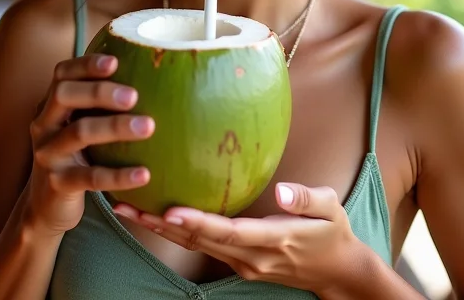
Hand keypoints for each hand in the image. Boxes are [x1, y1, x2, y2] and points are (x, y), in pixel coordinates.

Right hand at [22, 53, 154, 235]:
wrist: (47, 207)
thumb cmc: (75, 158)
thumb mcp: (78, 127)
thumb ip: (97, 106)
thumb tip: (149, 75)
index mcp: (50, 107)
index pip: (61, 75)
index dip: (86, 64)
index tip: (116, 61)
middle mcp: (44, 126)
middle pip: (64, 95)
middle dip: (99, 91)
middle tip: (134, 96)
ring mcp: (48, 155)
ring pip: (79, 132)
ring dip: (115, 127)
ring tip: (148, 126)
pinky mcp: (58, 184)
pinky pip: (90, 177)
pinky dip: (119, 175)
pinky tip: (144, 175)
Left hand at [113, 182, 373, 293]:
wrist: (337, 272)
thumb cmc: (333, 232)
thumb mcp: (331, 208)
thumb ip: (306, 198)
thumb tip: (281, 192)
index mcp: (274, 240)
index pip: (229, 232)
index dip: (198, 223)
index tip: (169, 210)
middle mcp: (251, 257)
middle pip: (199, 241)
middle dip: (160, 224)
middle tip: (126, 204)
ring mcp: (242, 264)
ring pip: (195, 246)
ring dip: (160, 229)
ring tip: (127, 208)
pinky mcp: (238, 263)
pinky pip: (202, 247)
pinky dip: (176, 233)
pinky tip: (156, 218)